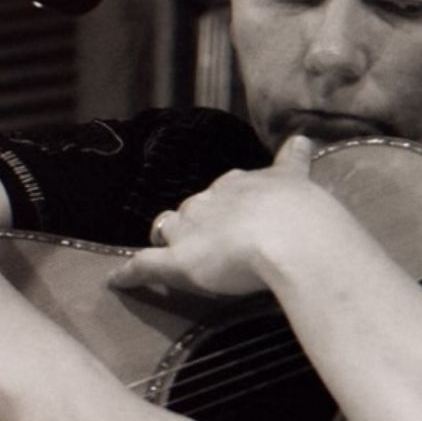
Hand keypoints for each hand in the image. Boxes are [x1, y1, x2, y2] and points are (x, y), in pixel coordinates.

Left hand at [109, 135, 362, 295]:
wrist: (292, 236)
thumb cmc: (304, 213)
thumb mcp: (301, 180)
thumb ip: (294, 163)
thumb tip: (302, 139)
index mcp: (241, 182)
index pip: (227, 187)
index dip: (228, 201)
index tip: (234, 211)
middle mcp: (211, 199)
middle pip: (194, 207)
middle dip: (198, 221)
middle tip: (213, 241)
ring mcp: (190, 230)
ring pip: (169, 227)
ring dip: (168, 238)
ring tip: (171, 251)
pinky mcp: (176, 262)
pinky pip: (145, 266)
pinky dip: (130, 274)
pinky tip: (116, 281)